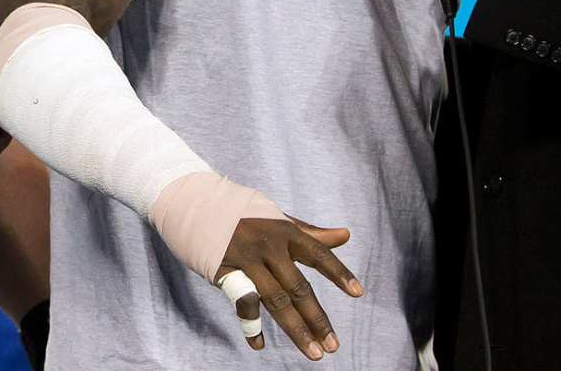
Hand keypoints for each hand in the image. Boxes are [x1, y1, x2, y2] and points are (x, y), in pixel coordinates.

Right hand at [216, 216, 361, 359]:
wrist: (201, 206)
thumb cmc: (249, 217)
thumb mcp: (280, 220)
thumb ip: (312, 233)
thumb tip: (346, 235)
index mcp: (285, 232)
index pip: (317, 254)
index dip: (338, 273)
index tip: (358, 293)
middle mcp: (268, 246)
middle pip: (298, 287)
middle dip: (317, 318)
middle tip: (333, 345)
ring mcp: (247, 260)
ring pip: (275, 301)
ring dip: (296, 330)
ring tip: (314, 353)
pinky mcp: (225, 272)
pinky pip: (242, 304)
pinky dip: (251, 326)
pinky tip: (260, 346)